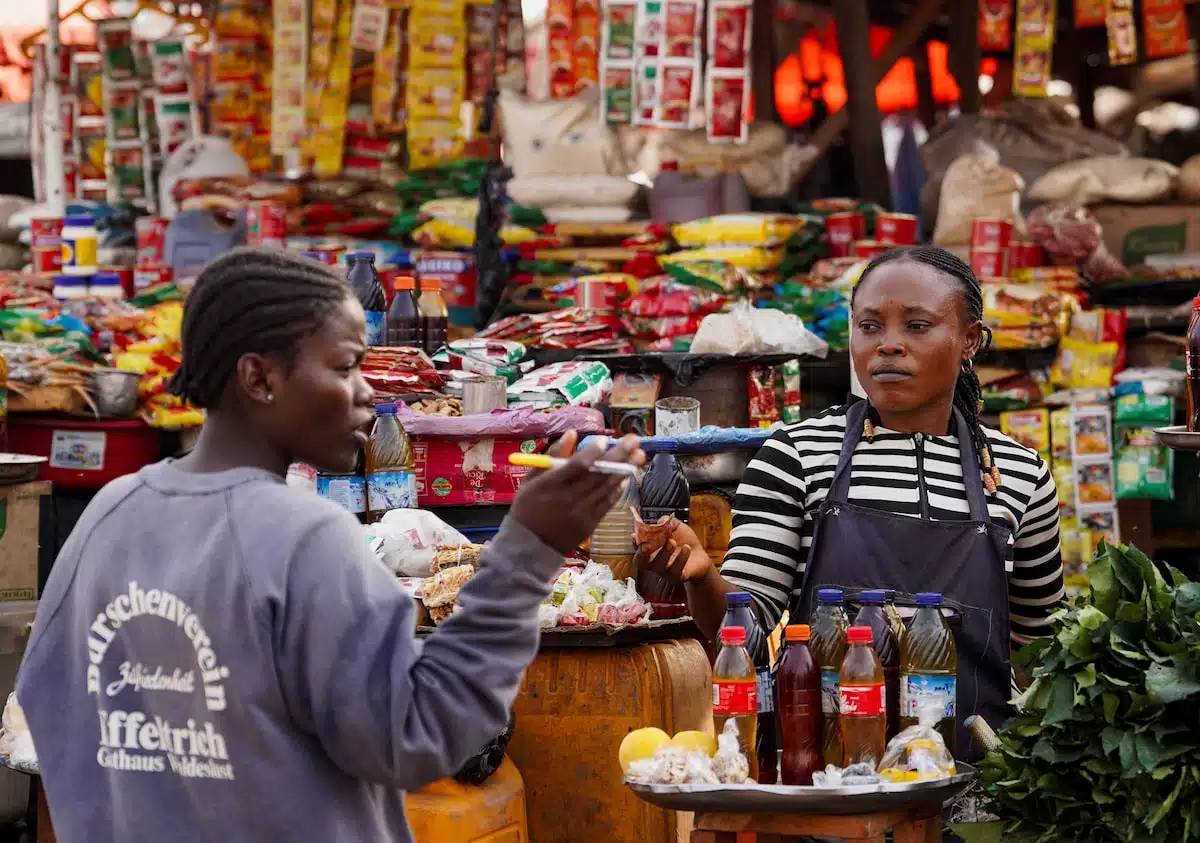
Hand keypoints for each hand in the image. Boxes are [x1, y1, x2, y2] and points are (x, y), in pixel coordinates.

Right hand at [509, 432, 644, 555]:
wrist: (529, 545)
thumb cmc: (528, 507)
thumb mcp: (530, 479)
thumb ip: (552, 455)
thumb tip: (572, 433)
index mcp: (551, 485)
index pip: (576, 466)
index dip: (593, 452)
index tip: (605, 440)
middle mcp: (568, 498)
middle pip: (598, 474)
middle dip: (619, 455)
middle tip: (634, 440)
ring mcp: (581, 513)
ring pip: (607, 488)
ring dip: (625, 470)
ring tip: (638, 455)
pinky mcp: (589, 525)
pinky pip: (607, 504)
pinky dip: (618, 490)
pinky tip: (626, 477)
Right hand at [634, 520, 713, 585]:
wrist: (700, 555)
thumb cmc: (683, 541)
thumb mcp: (674, 527)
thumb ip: (666, 522)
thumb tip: (660, 521)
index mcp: (650, 549)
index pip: (638, 547)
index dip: (635, 543)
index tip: (635, 536)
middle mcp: (654, 562)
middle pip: (641, 562)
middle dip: (642, 553)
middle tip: (645, 545)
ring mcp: (664, 571)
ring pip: (660, 565)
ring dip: (664, 552)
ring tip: (672, 541)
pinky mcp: (677, 576)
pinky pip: (676, 569)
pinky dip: (681, 558)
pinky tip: (687, 548)